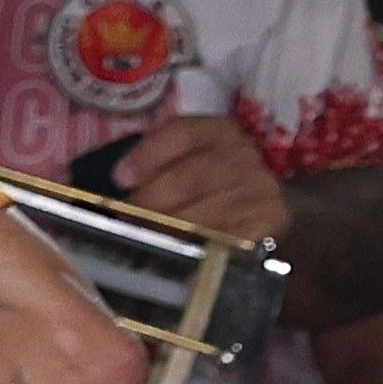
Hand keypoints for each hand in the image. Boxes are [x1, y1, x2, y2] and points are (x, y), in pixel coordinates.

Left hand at [113, 112, 289, 244]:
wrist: (256, 209)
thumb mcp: (183, 163)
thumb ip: (153, 167)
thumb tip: (110, 182)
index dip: (147, 155)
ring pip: (209, 210)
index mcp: (218, 131)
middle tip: (126, 219)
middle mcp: (243, 154)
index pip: (182, 133)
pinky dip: (202, 245)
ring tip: (147, 238)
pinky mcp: (272, 218)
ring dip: (171, 228)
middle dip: (153, 200)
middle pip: (192, 175)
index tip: (119, 179)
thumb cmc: (207, 186)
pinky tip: (185, 252)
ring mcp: (260, 187)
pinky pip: (231, 236)